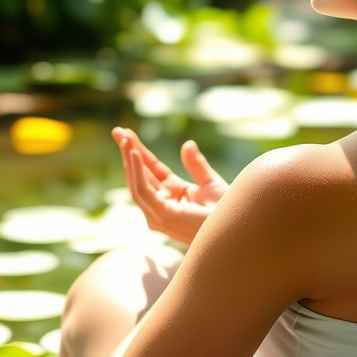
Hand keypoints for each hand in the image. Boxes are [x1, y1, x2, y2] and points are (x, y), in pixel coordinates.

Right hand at [111, 127, 227, 245]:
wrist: (239, 224)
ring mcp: (160, 214)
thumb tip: (188, 144)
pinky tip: (134, 153)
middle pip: (140, 175)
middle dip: (127, 153)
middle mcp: (163, 206)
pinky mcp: (163, 215)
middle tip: (117, 131)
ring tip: (123, 138)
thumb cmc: (229, 211)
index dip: (139, 152)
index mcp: (173, 197)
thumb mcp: (211, 183)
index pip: (150, 171)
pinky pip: (143, 190)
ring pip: (136, 183)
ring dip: (129, 159)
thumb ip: (197, 165)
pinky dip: (136, 171)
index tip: (126, 133)